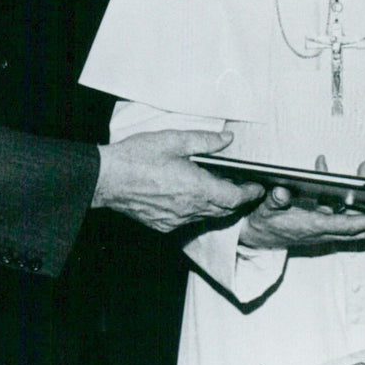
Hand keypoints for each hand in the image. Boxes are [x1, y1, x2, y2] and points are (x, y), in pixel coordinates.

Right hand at [93, 129, 264, 232]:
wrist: (107, 179)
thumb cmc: (137, 157)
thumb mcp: (173, 140)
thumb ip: (204, 141)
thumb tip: (227, 139)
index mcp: (197, 188)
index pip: (235, 197)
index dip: (250, 193)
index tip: (258, 187)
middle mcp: (190, 209)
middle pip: (224, 210)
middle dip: (236, 200)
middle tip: (243, 187)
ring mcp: (176, 220)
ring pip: (206, 216)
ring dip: (217, 205)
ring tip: (218, 189)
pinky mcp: (163, 225)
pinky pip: (188, 220)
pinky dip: (196, 210)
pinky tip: (190, 197)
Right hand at [239, 156, 364, 249]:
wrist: (255, 236)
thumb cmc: (262, 222)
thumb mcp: (265, 210)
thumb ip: (274, 201)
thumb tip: (282, 192)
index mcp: (313, 227)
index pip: (349, 227)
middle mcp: (323, 230)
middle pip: (360, 228)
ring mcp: (324, 228)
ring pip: (353, 220)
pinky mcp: (320, 224)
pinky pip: (341, 213)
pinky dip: (348, 199)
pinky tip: (338, 172)